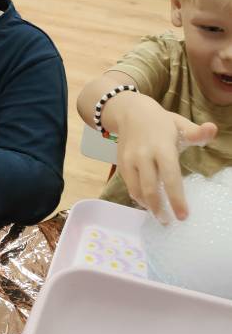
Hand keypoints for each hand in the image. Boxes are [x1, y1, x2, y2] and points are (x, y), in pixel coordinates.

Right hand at [114, 94, 216, 220]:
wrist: (130, 112)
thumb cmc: (161, 122)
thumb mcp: (180, 124)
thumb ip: (196, 132)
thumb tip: (212, 130)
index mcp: (161, 147)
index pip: (170, 177)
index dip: (176, 198)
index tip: (183, 216)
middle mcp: (143, 155)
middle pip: (150, 188)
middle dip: (159, 208)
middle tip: (167, 222)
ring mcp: (129, 160)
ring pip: (136, 190)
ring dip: (147, 205)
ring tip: (158, 214)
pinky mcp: (120, 163)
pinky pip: (129, 185)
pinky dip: (138, 196)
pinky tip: (147, 202)